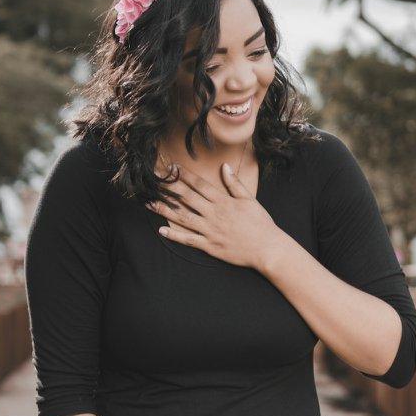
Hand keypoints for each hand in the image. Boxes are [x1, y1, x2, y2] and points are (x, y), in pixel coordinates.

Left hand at [146, 162, 283, 268]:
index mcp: (222, 201)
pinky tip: (161, 230)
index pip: (198, 184)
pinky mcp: (209, 245)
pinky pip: (189, 240)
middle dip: (167, 186)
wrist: (267, 248)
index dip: (182, 175)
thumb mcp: (249, 200)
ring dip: (164, 209)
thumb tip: (224, 167)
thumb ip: (234, 184)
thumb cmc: (260, 223)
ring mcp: (210, 230)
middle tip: (152, 178)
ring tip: (148, 202)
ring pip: (182, 217)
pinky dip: (175, 235)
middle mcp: (213, 213)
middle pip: (185, 197)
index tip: (169, 167)